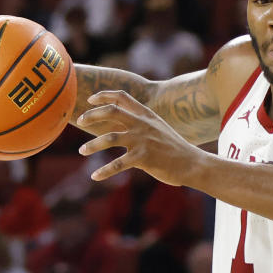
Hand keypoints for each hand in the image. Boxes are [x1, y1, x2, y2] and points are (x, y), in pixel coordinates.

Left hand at [76, 90, 203, 185]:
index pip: (122, 97)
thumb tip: (125, 122)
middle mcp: (142, 124)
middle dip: (92, 114)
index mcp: (146, 115)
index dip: (104, 95)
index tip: (90, 100)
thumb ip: (143, 123)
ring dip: (92, 145)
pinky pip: (118, 164)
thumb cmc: (175, 148)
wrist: (192, 163)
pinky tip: (95, 177)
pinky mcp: (143, 158)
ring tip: (82, 151)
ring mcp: (142, 140)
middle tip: (80, 120)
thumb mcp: (159, 128)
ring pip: (109, 138)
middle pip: (111, 111)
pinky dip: (104, 171)